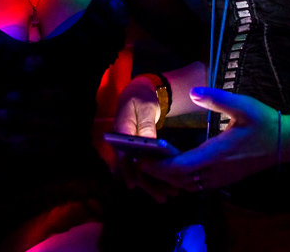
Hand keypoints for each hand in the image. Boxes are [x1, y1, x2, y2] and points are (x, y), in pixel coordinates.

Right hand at [110, 77, 177, 200]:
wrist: (138, 93)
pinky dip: (155, 176)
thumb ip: (147, 126)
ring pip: (139, 170)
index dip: (128, 170)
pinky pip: (145, 166)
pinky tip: (167, 186)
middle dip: (147, 183)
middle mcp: (123, 143)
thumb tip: (149, 144)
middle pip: (133, 167)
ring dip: (153, 184)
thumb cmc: (141, 98)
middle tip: (163, 197)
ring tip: (168, 196)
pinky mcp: (137, 151)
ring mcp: (129, 148)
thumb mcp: (146, 109)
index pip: (122, 154)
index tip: (134, 185)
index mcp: (121, 130)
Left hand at [133, 87, 279, 197]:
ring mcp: (221, 178)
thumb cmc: (264, 122)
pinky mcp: (224, 178)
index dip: (158, 167)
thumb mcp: (242, 105)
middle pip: (178, 180)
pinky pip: (196, 184)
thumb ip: (216, 98)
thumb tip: (193, 91)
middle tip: (138, 158)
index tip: (141, 158)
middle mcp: (216, 171)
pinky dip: (180, 178)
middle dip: (157, 173)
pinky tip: (174, 165)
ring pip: (187, 185)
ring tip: (151, 161)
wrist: (287, 142)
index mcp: (216, 154)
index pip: (180, 168)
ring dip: (168, 177)